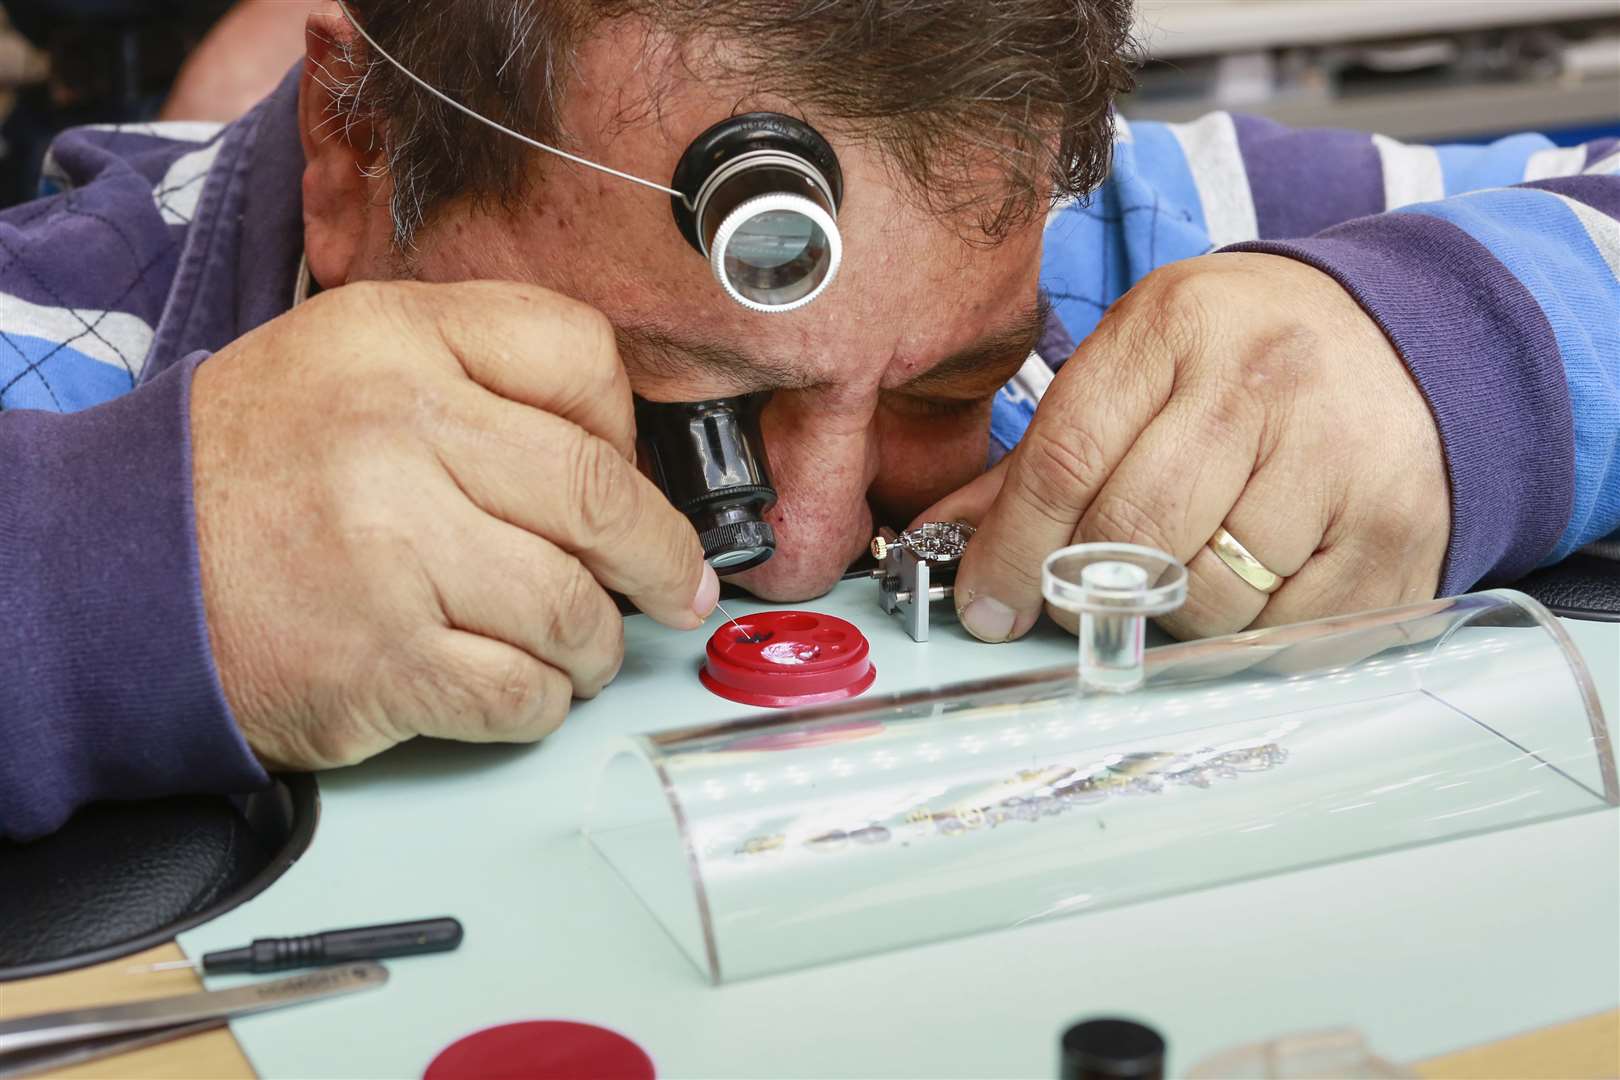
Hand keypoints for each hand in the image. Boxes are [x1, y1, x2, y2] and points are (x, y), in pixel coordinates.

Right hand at [191, 280, 717, 768]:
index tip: (631, 475)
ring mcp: (392, 552)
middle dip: (659, 557)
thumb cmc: (254, 471)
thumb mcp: (353, 361)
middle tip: (673, 585)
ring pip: (574, 608)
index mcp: (397, 340)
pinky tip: (525, 686)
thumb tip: (620, 446)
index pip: (578, 355)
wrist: (120, 571)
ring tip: (584, 646)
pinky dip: (543, 701)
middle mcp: (398, 433)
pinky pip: (521, 692)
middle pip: (599, 493)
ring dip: (599, 643)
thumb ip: (479, 371)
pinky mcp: (382, 663)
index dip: (627, 427)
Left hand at [925, 253, 1449, 641]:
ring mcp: (1340, 458)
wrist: (1412, 340)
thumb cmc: (1249, 359)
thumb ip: (1044, 456)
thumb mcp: (1140, 367)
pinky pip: (1282, 631)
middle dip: (1084, 591)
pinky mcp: (1394, 533)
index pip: (1066, 460)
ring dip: (1176, 611)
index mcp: (1178, 328)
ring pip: (1206, 598)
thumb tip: (948, 541)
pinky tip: (1261, 575)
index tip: (986, 604)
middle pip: (1132, 536)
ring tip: (1195, 559)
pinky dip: (1250, 629)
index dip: (1011, 550)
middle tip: (1077, 599)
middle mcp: (1263, 383)